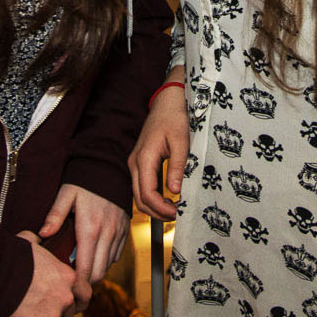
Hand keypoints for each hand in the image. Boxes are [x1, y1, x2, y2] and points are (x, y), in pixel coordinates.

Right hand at [2, 230, 82, 316]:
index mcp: (68, 277)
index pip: (85, 294)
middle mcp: (66, 297)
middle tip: (42, 312)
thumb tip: (39, 236)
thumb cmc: (10, 256)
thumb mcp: (31, 241)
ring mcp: (53, 315)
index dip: (78, 301)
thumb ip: (40, 242)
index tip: (71, 304)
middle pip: (69, 314)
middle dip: (57, 315)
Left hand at [39, 183, 127, 286]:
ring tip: (82, 267)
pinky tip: (95, 254)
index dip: (77, 282)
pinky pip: (117, 254)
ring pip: (109, 265)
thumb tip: (43, 234)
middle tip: (72, 279)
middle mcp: (107, 233)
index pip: (86, 268)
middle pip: (99, 272)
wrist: (109, 167)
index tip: (68, 286)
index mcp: (90, 228)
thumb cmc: (85, 181)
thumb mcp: (66, 194)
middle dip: (86, 281)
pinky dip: (106, 260)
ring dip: (96, 270)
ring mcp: (117, 232)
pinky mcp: (124, 230)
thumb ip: (55, 215)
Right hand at [129, 77, 187, 219]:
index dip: (161, 208)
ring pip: (139, 195)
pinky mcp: (141, 162)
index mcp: (144, 158)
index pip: (147, 194)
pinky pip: (142, 186)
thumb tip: (175, 191)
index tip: (178, 212)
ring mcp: (136, 163)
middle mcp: (135, 163)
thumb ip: (177, 166)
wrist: (167, 101)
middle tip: (177, 215)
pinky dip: (153, 197)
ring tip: (174, 209)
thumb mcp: (181, 141)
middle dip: (157, 212)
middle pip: (139, 199)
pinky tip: (168, 198)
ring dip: (154, 207)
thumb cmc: (174, 117)